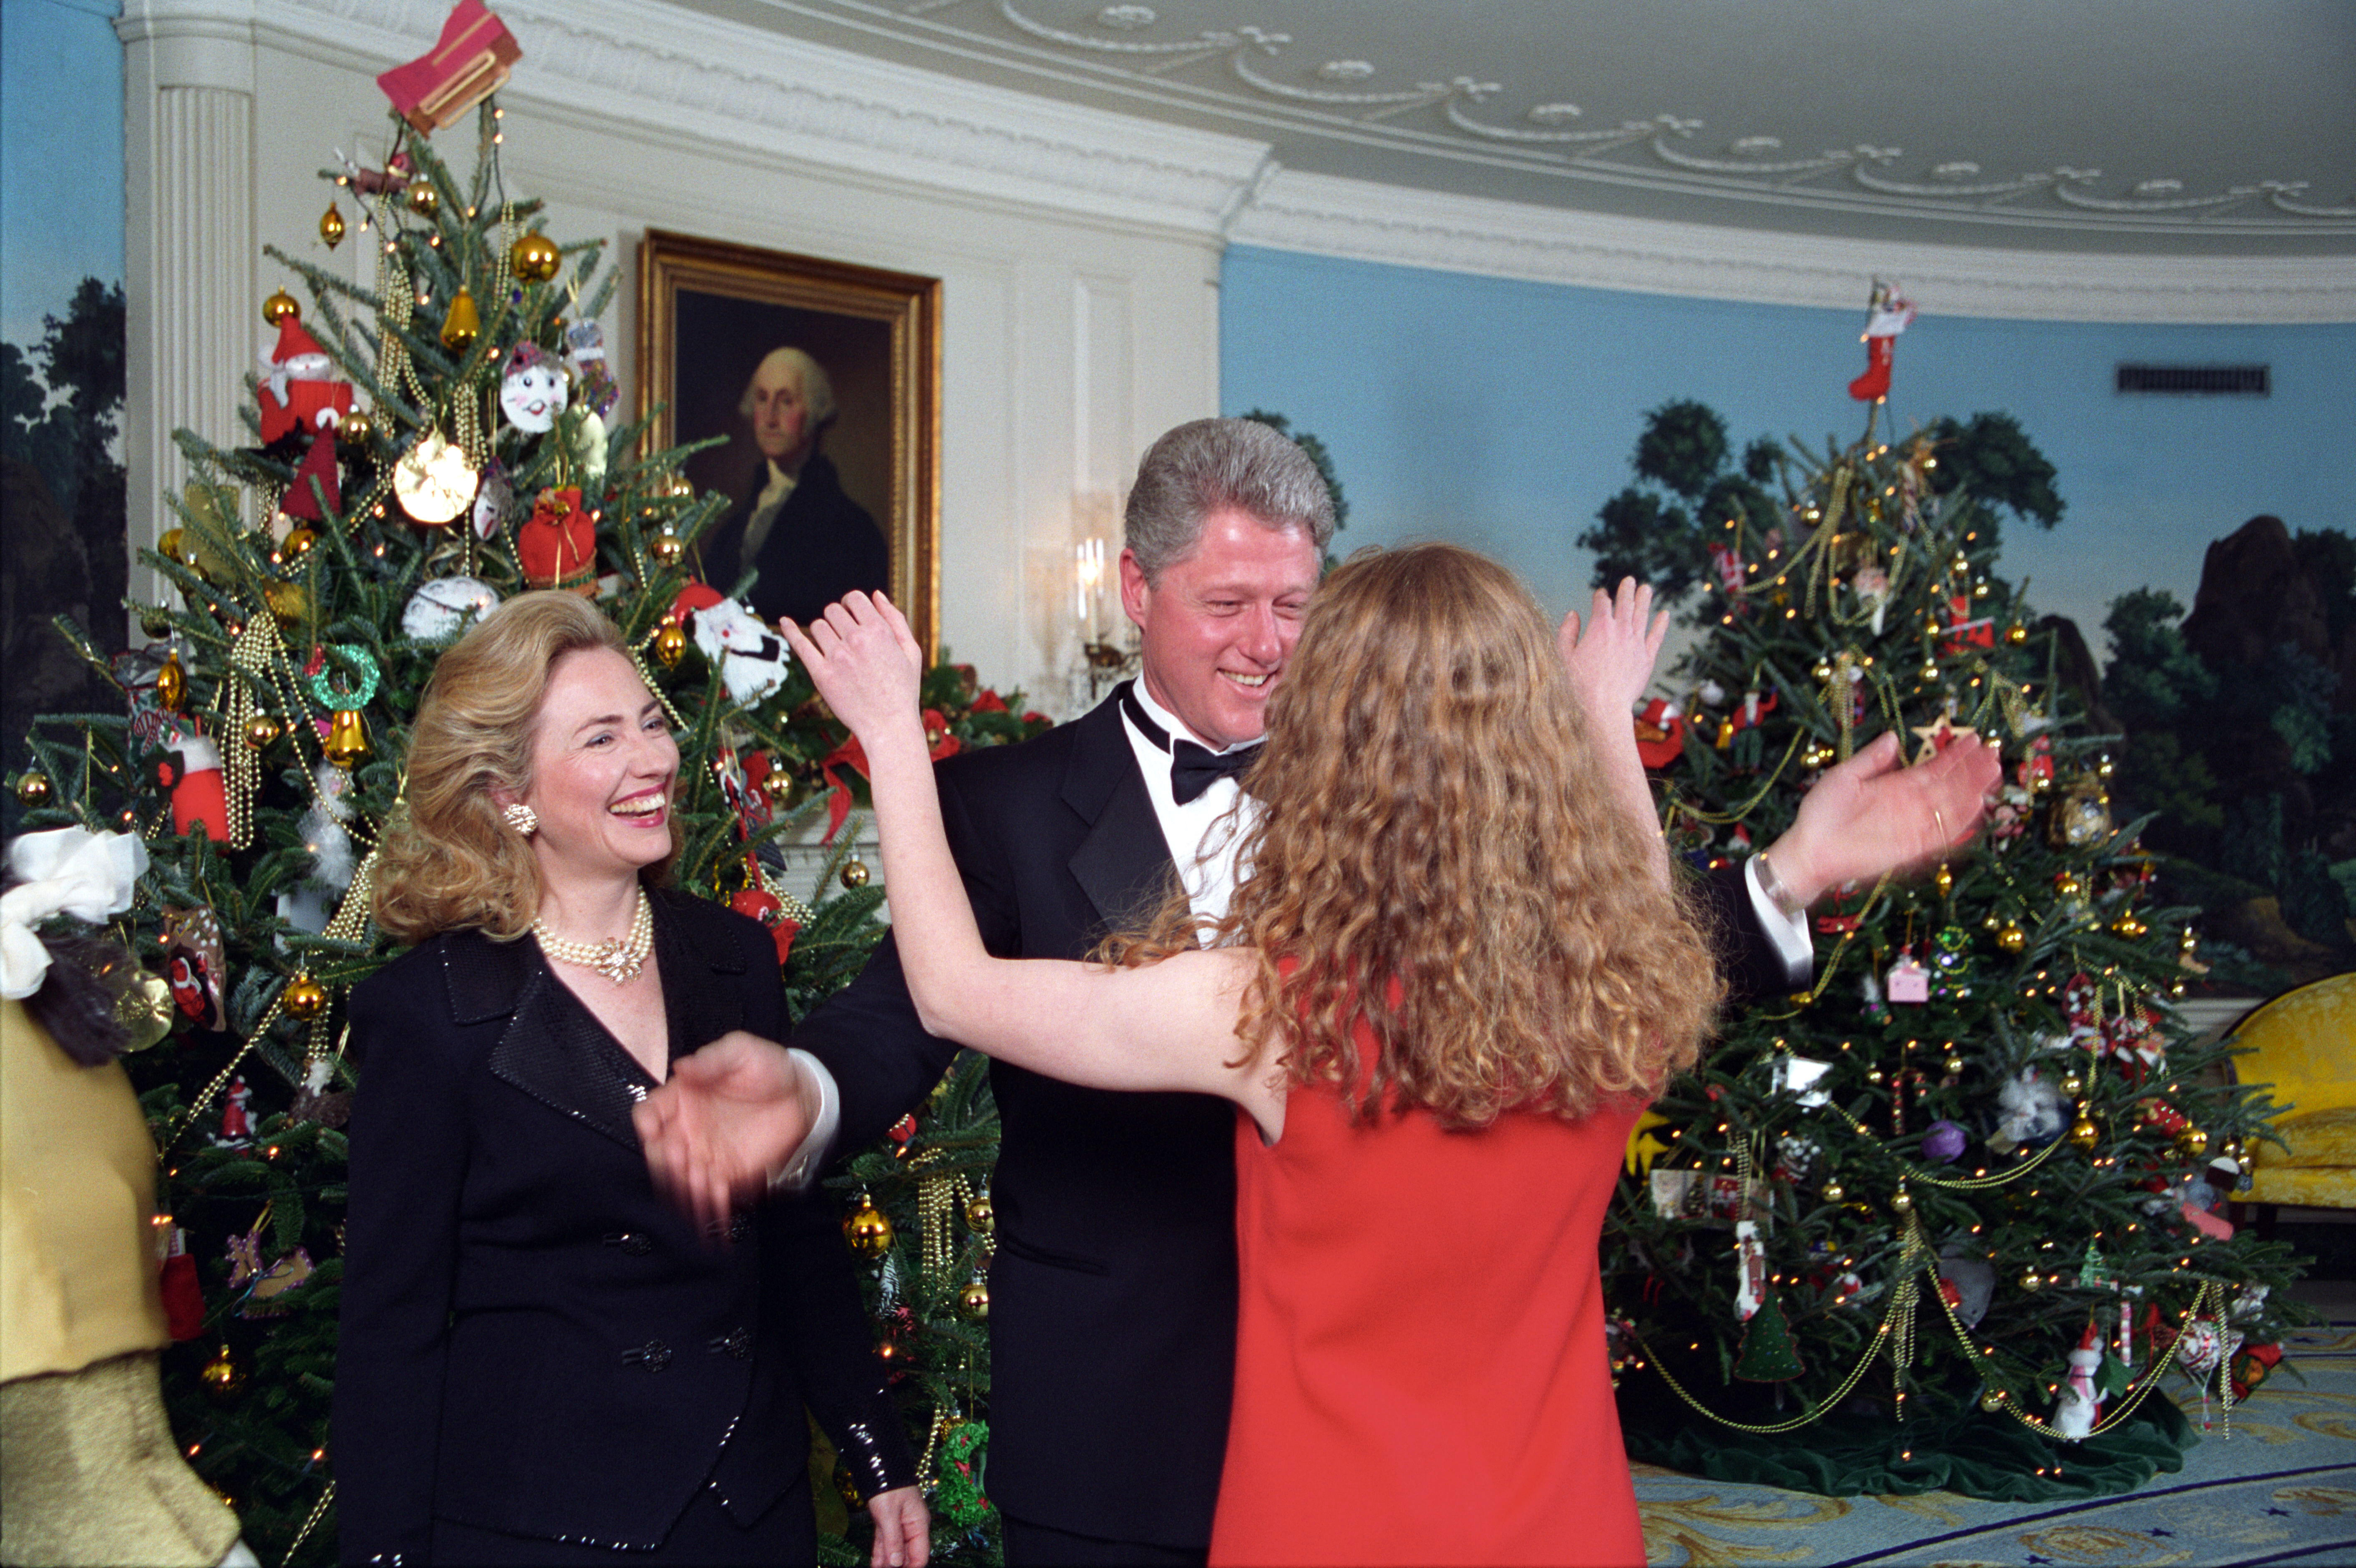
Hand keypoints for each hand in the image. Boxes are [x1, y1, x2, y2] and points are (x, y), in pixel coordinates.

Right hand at [633, 1030, 811, 1229]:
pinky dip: (710, 1200)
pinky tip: (717, 1203)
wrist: (801, 1094)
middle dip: (664, 1160)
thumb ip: (711, 1059)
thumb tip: (681, 1067)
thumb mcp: (740, 1051)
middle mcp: (686, 1128)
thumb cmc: (767, 1067)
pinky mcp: (725, 1171)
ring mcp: (703, 1152)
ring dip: (685, 1185)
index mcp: (682, 1097)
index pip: (649, 1113)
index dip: (646, 1124)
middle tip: (679, 1159)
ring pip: (680, 1177)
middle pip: (658, 1151)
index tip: (653, 1131)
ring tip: (699, 1185)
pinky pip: (710, 1191)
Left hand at [783, 592, 925, 744]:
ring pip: (817, 626)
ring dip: (823, 632)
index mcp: (879, 631)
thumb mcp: (911, 651)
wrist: (890, 726)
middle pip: (833, 610)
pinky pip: (800, 644)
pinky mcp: (821, 674)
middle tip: (844, 635)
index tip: (852, 615)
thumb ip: (896, 619)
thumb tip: (876, 594)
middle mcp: (857, 640)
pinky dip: (790, 630)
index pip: (854, 598)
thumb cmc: (903, 690)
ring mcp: (837, 657)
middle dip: (838, 619)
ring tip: (833, 647)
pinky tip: (784, 622)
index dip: (852, 604)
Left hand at [867, 1484, 929, 1567]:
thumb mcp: (889, 1515)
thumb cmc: (888, 1487)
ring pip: (894, 1549)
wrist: (879, 1467)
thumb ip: (893, 1540)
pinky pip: (885, 1541)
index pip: (920, 1555)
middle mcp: (912, 1526)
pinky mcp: (887, 1521)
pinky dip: (880, 1553)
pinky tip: (875, 1564)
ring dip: (886, 1562)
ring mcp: (899, 1524)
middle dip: (897, 1565)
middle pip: (907, 1554)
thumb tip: (896, 1564)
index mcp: (919, 1524)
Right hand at [1558, 578, 1669, 722]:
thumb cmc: (1580, 684)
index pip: (1602, 603)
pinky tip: (1665, 614)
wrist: (1604, 705)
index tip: (1601, 594)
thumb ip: (1567, 632)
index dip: (1601, 596)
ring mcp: (1636, 642)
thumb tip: (1572, 614)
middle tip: (1630, 580)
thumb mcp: (1564, 656)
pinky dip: (1661, 624)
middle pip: (1625, 603)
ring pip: (1642, 614)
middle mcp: (1620, 630)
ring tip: (1647, 588)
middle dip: (1627, 590)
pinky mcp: (1647, 657)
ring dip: (1644, 599)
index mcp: (1599, 627)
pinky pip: (1656, 636)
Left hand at [1763, 730, 2004, 905]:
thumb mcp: (1844, 776)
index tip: (1974, 739)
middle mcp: (1910, 803)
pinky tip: (1977, 806)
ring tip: (1992, 772)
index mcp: (1896, 785)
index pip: (1933, 768)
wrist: (1811, 848)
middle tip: (1993, 753)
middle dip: (1971, 770)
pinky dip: (1960, 822)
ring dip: (1972, 790)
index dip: (1954, 755)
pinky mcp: (1913, 846)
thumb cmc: (1822, 812)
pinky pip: (1943, 834)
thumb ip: (1872, 759)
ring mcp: (1914, 824)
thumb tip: (1894, 736)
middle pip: (1949, 784)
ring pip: (1951, 805)